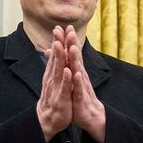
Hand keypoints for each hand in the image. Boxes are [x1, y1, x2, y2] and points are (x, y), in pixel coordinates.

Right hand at [36, 26, 72, 141]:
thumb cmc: (54, 98)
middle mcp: (53, 79)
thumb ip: (53, 65)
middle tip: (59, 30)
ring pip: (59, 71)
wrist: (48, 120)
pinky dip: (67, 80)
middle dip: (58, 44)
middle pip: (56, 59)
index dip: (58, 41)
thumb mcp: (54, 80)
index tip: (60, 27)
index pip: (56, 55)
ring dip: (60, 58)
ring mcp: (56, 88)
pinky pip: (65, 88)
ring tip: (61, 45)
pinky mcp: (62, 99)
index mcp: (53, 74)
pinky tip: (70, 71)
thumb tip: (51, 50)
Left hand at [63, 25, 105, 142]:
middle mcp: (80, 76)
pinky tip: (75, 74)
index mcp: (76, 71)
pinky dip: (76, 81)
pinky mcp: (81, 98)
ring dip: (75, 59)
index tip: (65, 26)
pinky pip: (78, 88)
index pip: (72, 54)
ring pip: (78, 70)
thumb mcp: (69, 79)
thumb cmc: (79, 96)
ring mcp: (81, 86)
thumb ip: (63, 64)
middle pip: (76, 58)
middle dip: (72, 44)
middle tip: (70, 30)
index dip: (68, 40)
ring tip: (72, 47)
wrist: (90, 116)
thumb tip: (52, 50)